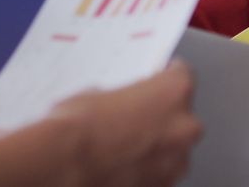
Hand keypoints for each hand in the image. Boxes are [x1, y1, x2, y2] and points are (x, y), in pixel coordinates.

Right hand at [49, 61, 201, 186]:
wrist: (64, 169)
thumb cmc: (78, 131)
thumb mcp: (95, 94)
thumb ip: (121, 97)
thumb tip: (116, 106)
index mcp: (174, 92)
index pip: (182, 75)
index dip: (165, 78)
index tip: (158, 80)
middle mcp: (184, 127)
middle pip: (182, 115)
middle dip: (161, 116)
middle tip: (133, 119)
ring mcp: (177, 162)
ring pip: (174, 148)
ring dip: (156, 146)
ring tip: (123, 147)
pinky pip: (161, 172)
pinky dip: (147, 170)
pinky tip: (122, 166)